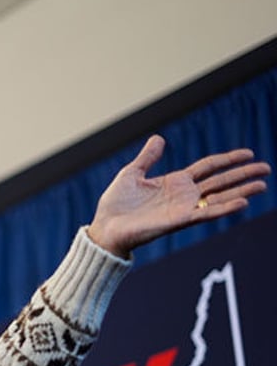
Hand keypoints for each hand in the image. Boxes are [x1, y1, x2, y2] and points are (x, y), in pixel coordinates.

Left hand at [87, 135, 270, 257]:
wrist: (105, 227)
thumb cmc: (115, 205)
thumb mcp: (131, 173)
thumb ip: (147, 157)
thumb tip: (158, 138)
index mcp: (174, 182)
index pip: (208, 167)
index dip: (227, 159)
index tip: (248, 153)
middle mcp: (183, 195)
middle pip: (220, 181)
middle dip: (243, 174)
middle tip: (267, 168)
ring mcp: (183, 208)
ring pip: (219, 197)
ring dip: (241, 191)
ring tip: (262, 185)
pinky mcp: (179, 221)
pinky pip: (206, 214)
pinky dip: (224, 208)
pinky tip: (242, 202)